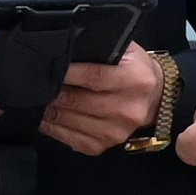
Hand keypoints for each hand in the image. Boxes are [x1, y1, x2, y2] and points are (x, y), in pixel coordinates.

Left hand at [39, 45, 163, 156]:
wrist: (158, 99)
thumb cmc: (136, 71)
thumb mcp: (127, 51)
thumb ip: (100, 49)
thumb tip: (67, 51)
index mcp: (136, 80)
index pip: (93, 76)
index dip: (67, 73)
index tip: (48, 67)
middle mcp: (128, 108)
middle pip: (76, 101)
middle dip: (52, 92)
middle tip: (38, 83)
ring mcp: (116, 130)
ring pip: (68, 120)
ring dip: (49, 110)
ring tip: (40, 98)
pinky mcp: (105, 145)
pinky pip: (69, 138)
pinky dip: (53, 128)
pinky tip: (47, 117)